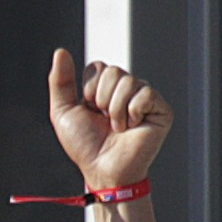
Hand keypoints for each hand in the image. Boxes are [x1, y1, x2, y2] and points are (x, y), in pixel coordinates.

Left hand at [48, 48, 171, 191]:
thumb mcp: (64, 112)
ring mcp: (145, 99)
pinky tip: (133, 127)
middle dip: (102, 99)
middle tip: (105, 120)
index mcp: (106, 88)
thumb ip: (60, 82)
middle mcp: (127, 90)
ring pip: (128, 82)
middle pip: (113, 71)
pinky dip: (132, 113)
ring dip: (115, 109)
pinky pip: (144, 94)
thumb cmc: (85, 147)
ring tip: (118, 127)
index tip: (90, 110)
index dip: (89, 89)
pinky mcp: (161, 109)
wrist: (102, 170)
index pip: (99, 67)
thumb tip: (60, 52)